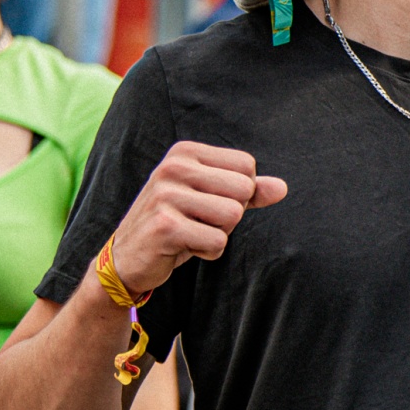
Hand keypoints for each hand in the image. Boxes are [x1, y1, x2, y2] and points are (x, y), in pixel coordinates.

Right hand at [107, 142, 286, 294]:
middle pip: (243, 190)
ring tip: (190, 232)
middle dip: (230, 214)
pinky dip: (208, 252)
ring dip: (219, 233)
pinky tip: (182, 246)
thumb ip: (250, 190)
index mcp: (185, 152)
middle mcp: (172, 167)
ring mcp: (165, 196)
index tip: (207, 201)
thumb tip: (282, 188)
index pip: (247, 166)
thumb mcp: (212, 199)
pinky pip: (218, 242)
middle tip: (198, 221)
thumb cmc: (178, 223)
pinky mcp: (164, 226)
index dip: (238, 192)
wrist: (127, 257)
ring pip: (233, 215)